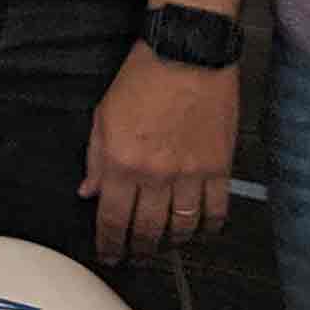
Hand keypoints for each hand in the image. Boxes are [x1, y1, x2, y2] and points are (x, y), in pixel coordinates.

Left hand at [81, 48, 239, 264]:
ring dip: (171, 243)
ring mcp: (191, 174)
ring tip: (164, 245)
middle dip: (138, 250)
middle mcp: (156, 175)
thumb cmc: (143, 78)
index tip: (108, 254)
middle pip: (147, 231)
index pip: (113, 220)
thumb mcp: (103, 116)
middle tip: (135, 257)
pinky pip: (215, 211)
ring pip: (182, 227)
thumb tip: (89, 192)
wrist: (187, 52)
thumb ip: (96, 160)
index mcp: (123, 163)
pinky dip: (207, 226)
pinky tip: (199, 229)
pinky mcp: (220, 167)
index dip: (109, 244)